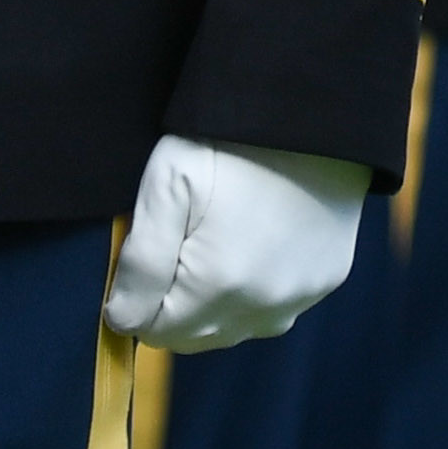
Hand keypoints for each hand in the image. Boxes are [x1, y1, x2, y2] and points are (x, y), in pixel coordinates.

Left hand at [106, 138, 373, 353]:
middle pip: (193, 336)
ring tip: (215, 240)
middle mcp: (263, 307)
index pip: (152, 330)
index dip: (137, 297)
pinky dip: (254, 289)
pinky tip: (253, 241)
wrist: (308, 112)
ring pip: (233, 327)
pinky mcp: (325, 280)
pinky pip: (274, 308)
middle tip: (177, 242)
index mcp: (217, 285)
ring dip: (213, 302)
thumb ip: (140, 262)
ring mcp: (299, 297)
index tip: (144, 254)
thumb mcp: (166, 185)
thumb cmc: (229, 142)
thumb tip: (122, 318)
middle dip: (172, 303)